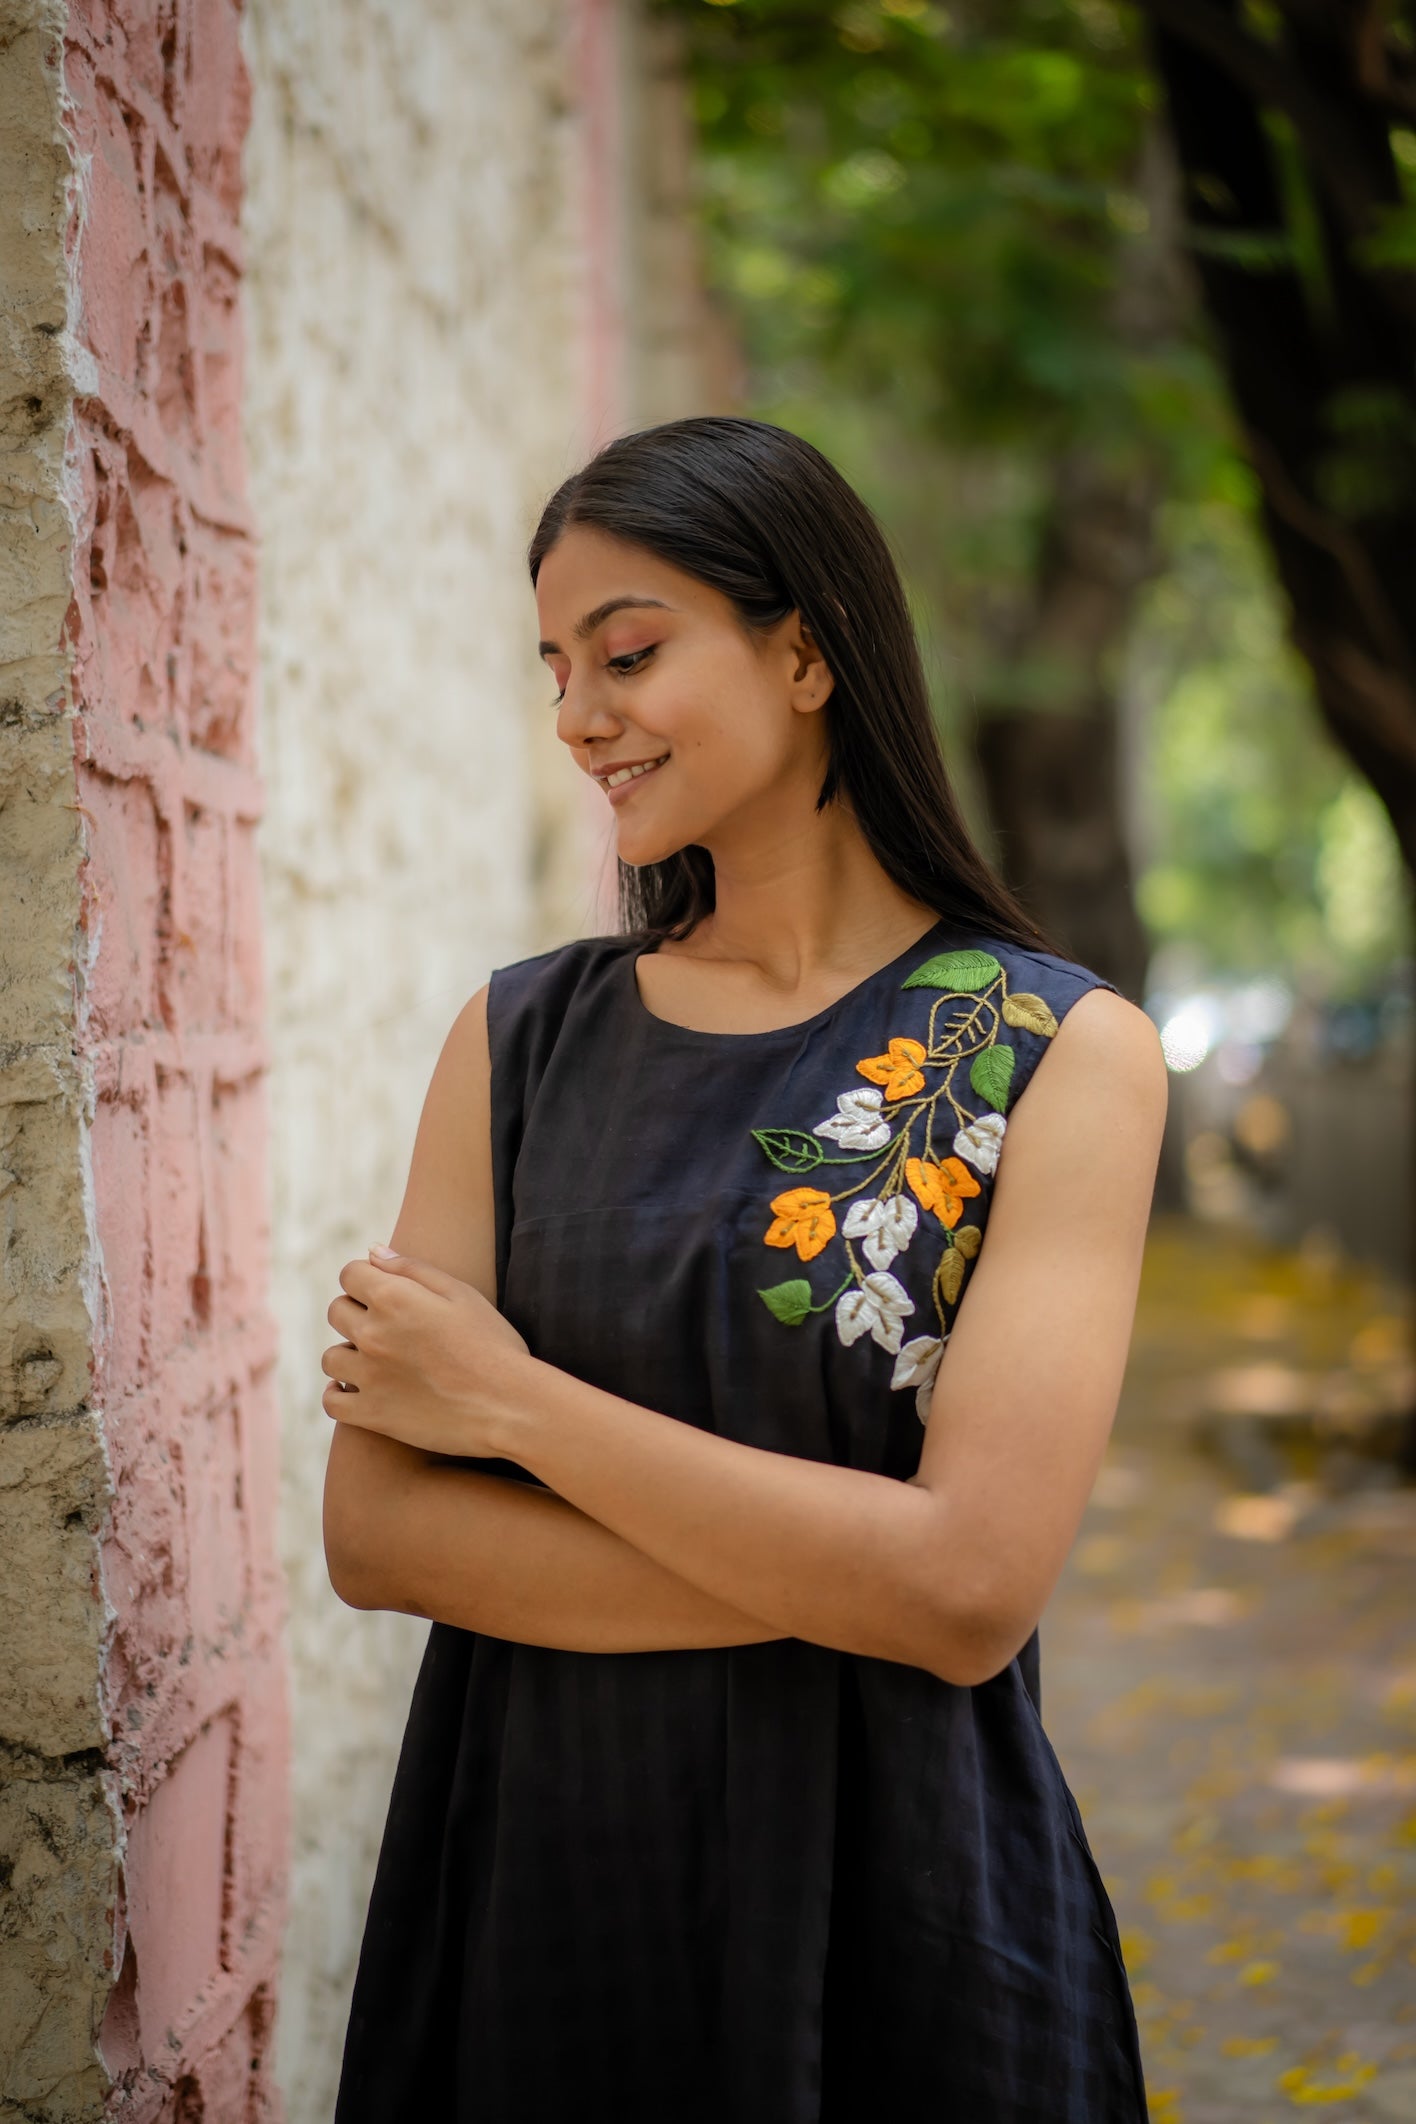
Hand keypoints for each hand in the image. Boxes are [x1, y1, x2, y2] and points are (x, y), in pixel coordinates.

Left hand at [322, 1248, 530, 1456]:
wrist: (508, 1406)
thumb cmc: (492, 1345)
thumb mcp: (462, 1294)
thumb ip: (412, 1269)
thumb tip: (372, 1252)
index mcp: (394, 1298)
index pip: (350, 1274)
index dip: (367, 1279)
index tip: (383, 1291)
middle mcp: (372, 1334)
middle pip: (337, 1311)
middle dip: (357, 1312)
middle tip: (389, 1327)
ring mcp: (368, 1377)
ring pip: (331, 1357)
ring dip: (349, 1354)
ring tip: (376, 1361)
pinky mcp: (372, 1414)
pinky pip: (332, 1401)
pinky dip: (338, 1394)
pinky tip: (354, 1390)